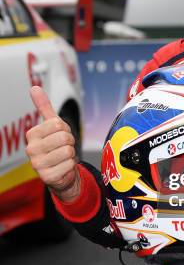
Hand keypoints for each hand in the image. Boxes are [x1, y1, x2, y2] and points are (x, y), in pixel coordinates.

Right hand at [26, 86, 80, 201]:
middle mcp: (31, 149)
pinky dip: (71, 166)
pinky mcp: (47, 177)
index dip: (65, 129)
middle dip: (70, 142)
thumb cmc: (56, 146)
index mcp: (32, 134)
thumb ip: (43, 107)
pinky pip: (69, 165)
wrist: (60, 172)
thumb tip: (34, 88)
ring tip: (63, 157)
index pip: (58, 124)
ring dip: (71, 154)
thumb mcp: (51, 125)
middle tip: (63, 147)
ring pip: (68, 151)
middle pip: (64, 137)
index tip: (60, 135)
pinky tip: (63, 167)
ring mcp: (37, 164)